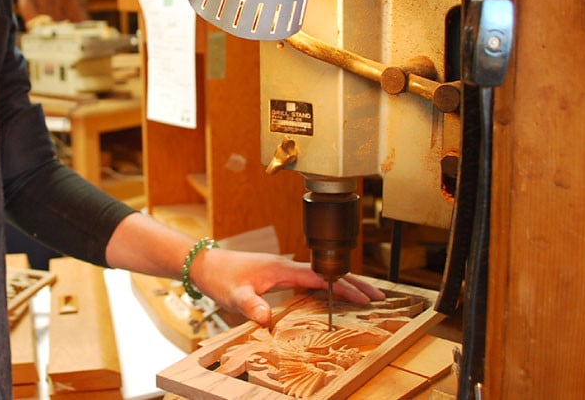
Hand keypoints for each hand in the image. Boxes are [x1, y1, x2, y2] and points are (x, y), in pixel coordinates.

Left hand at [190, 248, 385, 325]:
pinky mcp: (278, 274)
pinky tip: (332, 296)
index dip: (346, 287)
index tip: (366, 298)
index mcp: (283, 269)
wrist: (206, 264)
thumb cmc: (220, 277)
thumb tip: (267, 318)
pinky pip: (310, 280)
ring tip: (365, 296)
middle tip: (378, 296)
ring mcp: (283, 269)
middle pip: (329, 272)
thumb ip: (251, 305)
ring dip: (343, 283)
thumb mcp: (234, 295)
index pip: (323, 277)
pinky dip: (327, 286)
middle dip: (355, 283)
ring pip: (321, 275)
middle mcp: (287, 266)